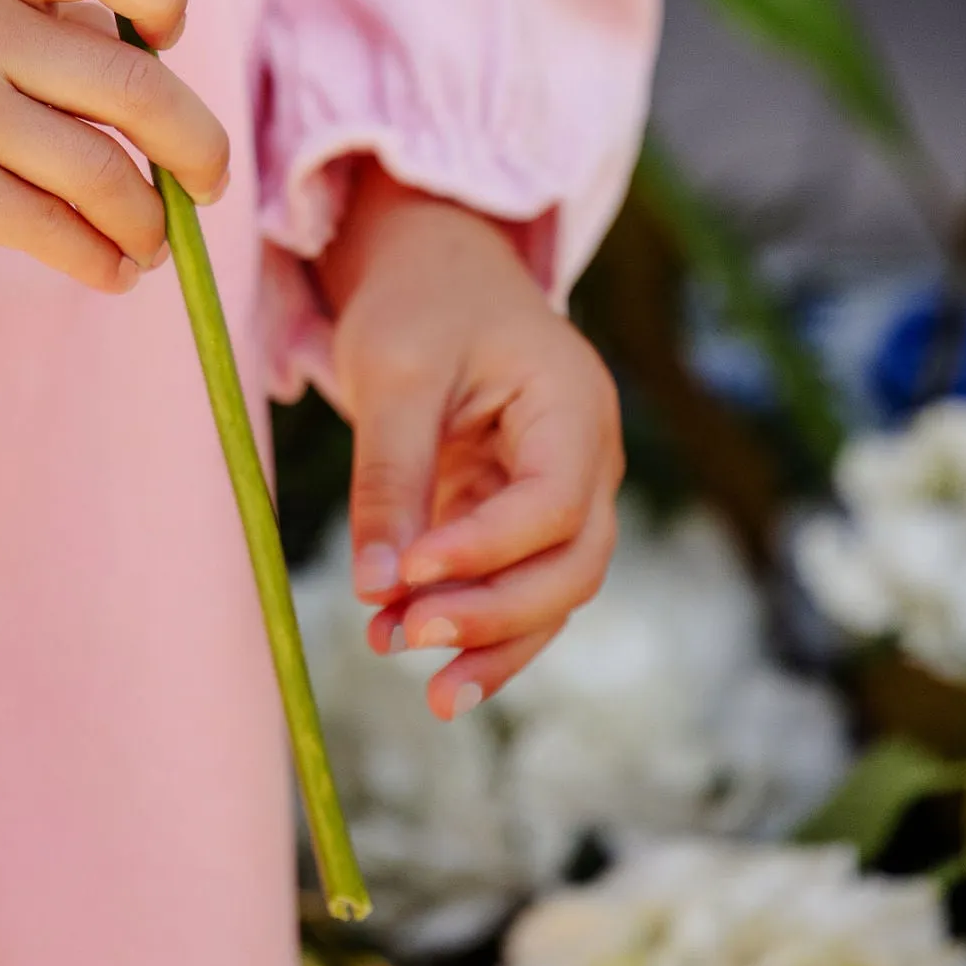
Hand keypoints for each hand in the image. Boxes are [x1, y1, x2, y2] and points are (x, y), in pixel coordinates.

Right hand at [0, 0, 228, 294]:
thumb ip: (20, 24)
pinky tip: (105, 272)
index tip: (162, 38)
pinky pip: (53, 230)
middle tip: (208, 181)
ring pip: (103, 170)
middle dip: (196, 145)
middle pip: (134, 83)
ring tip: (147, 243)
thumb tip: (144, 90)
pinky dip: (99, 260)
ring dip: (146, 221)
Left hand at [318, 165, 621, 720]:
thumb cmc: (421, 305)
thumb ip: (390, 477)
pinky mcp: (523, 518)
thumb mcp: (395, 374)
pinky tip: (437, 676)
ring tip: (427, 694)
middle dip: (495, 613)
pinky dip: (481, 630)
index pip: (552, 503)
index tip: (409, 576)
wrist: (438, 271)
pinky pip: (519, 587)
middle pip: (573, 564)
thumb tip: (376, 587)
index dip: (485, 550)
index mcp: (574, 404)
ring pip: (554, 592)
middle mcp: (589, 457)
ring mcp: (565, 492)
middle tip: (404, 639)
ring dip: (491, 642)